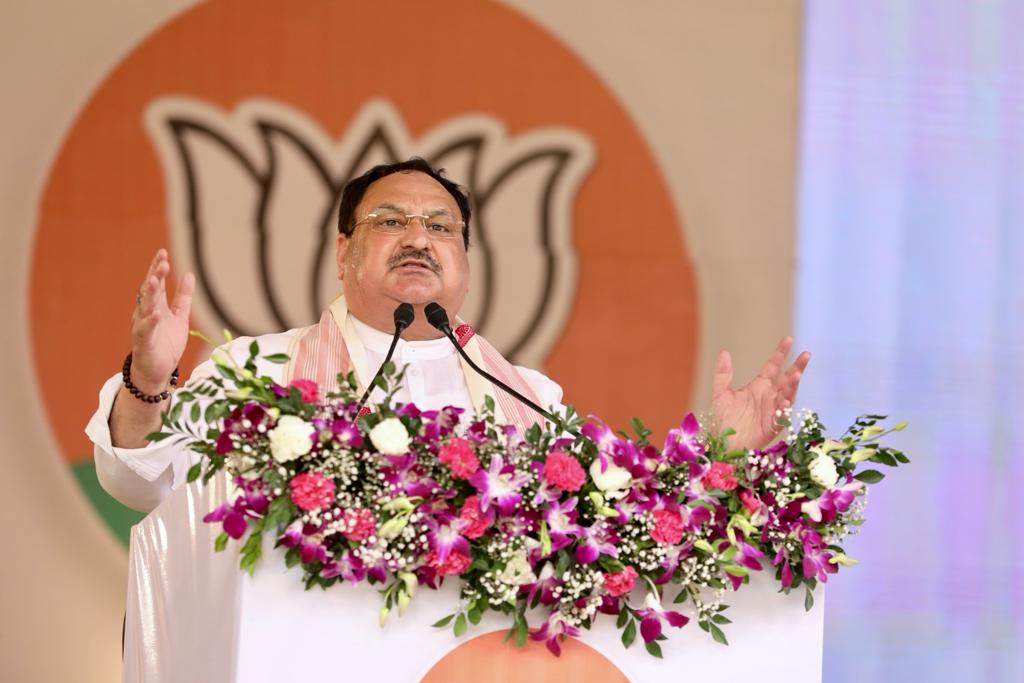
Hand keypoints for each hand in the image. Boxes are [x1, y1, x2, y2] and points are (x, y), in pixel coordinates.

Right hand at [130, 249, 194, 391]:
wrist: (157, 371)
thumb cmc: (165, 342)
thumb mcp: (179, 316)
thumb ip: (183, 297)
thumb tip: (189, 274)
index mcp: (155, 306)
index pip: (156, 283)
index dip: (158, 268)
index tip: (163, 252)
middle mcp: (146, 313)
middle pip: (150, 291)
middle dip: (155, 276)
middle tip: (162, 261)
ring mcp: (143, 327)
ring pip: (144, 307)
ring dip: (149, 293)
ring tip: (153, 279)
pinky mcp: (144, 343)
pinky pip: (145, 331)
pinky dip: (150, 321)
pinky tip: (156, 313)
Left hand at [711, 336, 809, 450]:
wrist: (723, 443)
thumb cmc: (724, 420)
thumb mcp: (721, 394)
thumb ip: (723, 374)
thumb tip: (724, 352)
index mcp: (759, 386)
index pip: (773, 366)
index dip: (781, 353)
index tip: (788, 339)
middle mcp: (769, 396)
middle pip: (787, 378)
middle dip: (797, 367)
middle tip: (806, 354)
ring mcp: (773, 410)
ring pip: (788, 394)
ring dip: (792, 385)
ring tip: (796, 374)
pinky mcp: (773, 425)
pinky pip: (782, 415)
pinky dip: (784, 407)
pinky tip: (785, 399)